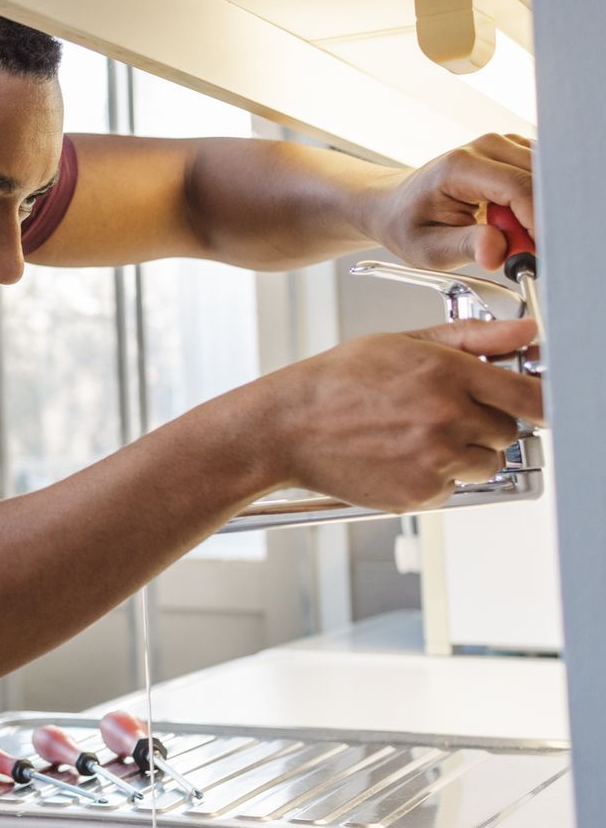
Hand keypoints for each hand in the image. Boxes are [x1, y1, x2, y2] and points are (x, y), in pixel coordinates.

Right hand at [256, 318, 541, 512]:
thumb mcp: (401, 343)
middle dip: (485, 425)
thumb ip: (471, 337)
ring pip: (485, 464)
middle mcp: (448, 418)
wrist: (286, 427)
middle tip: (442, 416)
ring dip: (463, 454)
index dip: (542, 402)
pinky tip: (398, 458)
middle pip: (509, 432)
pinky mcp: (420, 493)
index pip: (531, 396)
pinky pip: (452, 489)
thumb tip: (525, 334)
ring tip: (415, 438)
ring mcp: (435, 459)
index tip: (540, 405)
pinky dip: (433, 478)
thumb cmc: (337, 382)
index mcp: (448, 374)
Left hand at [363, 133, 534, 270]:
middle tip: (523, 248)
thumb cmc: (407, 224)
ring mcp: (502, 145)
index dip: (537, 222)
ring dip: (541, 209)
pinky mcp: (513, 152)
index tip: (538, 251)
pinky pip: (544, 176)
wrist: (394, 205)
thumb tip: (496, 253)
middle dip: (541, 218)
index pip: (518, 188)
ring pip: (549, 177)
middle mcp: (485, 147)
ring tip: (510, 232)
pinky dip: (539, 201)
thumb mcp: (428, 248)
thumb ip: (466, 247)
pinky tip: (514, 218)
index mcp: (460, 166)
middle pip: (541, 179)